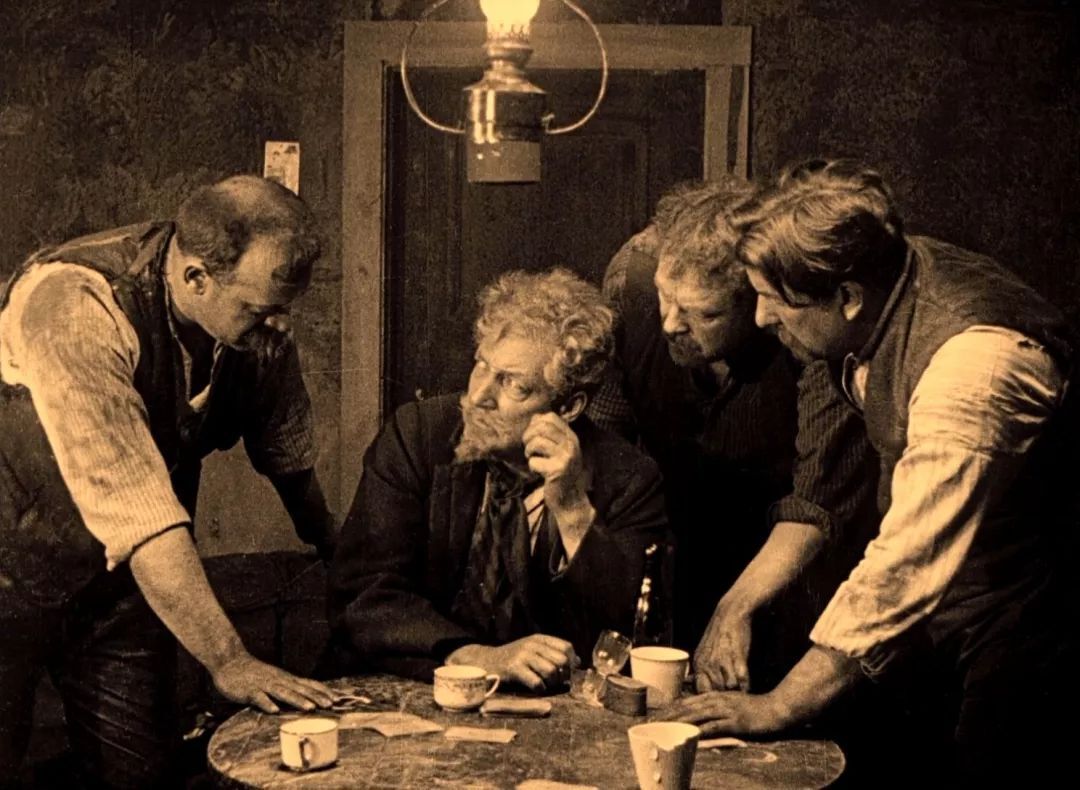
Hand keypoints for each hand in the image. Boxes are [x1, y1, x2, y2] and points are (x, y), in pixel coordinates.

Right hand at [211, 653, 335, 713]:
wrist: (230, 662)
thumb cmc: (255, 674)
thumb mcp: (275, 679)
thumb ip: (288, 688)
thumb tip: (305, 699)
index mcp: (285, 679)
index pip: (308, 684)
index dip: (322, 691)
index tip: (336, 699)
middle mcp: (278, 680)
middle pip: (300, 689)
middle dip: (316, 697)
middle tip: (331, 705)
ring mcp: (264, 684)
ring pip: (283, 693)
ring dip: (297, 700)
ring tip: (310, 708)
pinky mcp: (249, 690)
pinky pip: (259, 698)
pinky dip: (267, 704)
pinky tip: (274, 710)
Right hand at [449, 635, 578, 691]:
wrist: (485, 661)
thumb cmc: (513, 659)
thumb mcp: (533, 650)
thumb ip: (553, 653)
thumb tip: (578, 661)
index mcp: (539, 639)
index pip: (566, 647)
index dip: (571, 662)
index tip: (566, 672)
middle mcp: (532, 644)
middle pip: (561, 660)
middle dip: (563, 675)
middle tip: (556, 682)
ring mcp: (523, 655)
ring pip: (551, 671)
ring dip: (552, 683)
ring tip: (546, 685)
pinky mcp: (514, 669)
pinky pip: (537, 682)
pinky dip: (540, 689)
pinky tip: (536, 689)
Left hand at [523, 413, 593, 539]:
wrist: (570, 500)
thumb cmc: (561, 474)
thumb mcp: (560, 451)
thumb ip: (550, 434)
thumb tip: (535, 417)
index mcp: (572, 437)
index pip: (551, 417)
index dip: (536, 423)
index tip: (532, 435)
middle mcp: (571, 445)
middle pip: (542, 427)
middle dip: (528, 436)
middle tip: (528, 448)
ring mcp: (565, 458)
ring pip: (536, 442)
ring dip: (528, 451)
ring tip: (532, 459)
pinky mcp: (557, 471)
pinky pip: (534, 462)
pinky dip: (531, 467)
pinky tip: (537, 473)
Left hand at [653, 690, 787, 736]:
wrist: (776, 707)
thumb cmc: (754, 709)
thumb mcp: (731, 705)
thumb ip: (716, 710)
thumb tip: (701, 720)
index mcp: (714, 696)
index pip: (686, 701)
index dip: (670, 708)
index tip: (655, 715)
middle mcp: (716, 700)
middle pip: (686, 707)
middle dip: (667, 715)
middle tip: (650, 722)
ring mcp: (724, 709)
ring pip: (696, 715)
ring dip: (678, 721)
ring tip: (663, 728)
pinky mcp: (734, 721)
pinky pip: (714, 726)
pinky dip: (700, 730)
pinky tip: (690, 734)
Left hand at [694, 604, 752, 691]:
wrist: (731, 613)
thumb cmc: (720, 634)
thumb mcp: (706, 651)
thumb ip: (704, 669)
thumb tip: (704, 689)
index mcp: (699, 663)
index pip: (701, 690)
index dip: (709, 697)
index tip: (717, 701)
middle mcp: (708, 663)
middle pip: (716, 692)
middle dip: (724, 696)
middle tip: (732, 698)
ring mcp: (722, 661)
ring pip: (730, 688)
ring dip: (736, 691)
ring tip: (740, 692)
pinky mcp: (737, 657)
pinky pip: (742, 679)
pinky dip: (746, 684)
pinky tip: (746, 683)